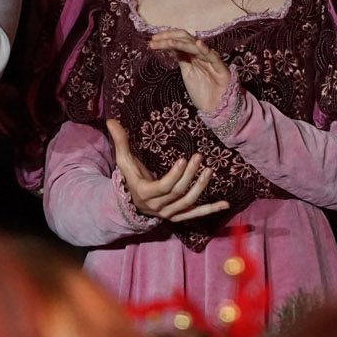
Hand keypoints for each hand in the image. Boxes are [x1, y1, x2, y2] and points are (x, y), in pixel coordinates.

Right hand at [106, 119, 228, 221]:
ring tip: (209, 170)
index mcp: (145, 193)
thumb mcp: (124, 162)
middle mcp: (157, 206)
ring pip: (187, 202)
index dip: (174, 175)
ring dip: (200, 187)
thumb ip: (121, 142)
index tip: (183, 160)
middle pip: (177, 192)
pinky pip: (196, 214)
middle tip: (199, 158)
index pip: (162, 186)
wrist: (132, 205)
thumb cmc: (131, 179)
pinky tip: (225, 203)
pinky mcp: (179, 216)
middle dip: (189, 176)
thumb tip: (111, 120)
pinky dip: (210, 209)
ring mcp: (169, 213)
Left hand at [148, 28, 230, 111]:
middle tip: (154, 39)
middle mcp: (202, 54)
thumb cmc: (201, 91)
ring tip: (168, 42)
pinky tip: (198, 44)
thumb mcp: (187, 72)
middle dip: (169, 37)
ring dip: (181, 43)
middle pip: (186, 39)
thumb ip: (181, 58)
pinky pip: (212, 57)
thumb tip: (169, 44)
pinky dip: (205, 50)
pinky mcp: (220, 69)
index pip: (180, 40)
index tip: (152, 40)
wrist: (214, 107)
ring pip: (195, 46)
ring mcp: (211, 60)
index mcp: (194, 54)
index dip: (167, 37)